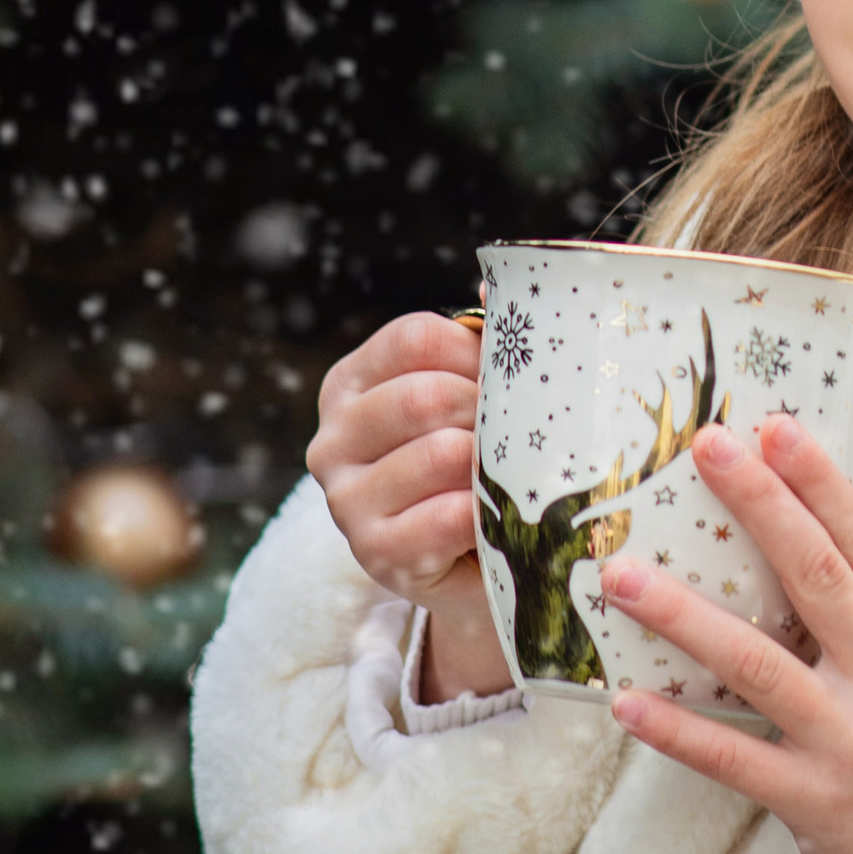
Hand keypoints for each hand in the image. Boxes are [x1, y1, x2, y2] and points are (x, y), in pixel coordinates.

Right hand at [305, 309, 510, 701]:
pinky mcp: (376, 554)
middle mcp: (333, 440)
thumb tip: (499, 290)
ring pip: (439, 454)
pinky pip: (447, 518)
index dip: (474, 352)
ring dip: (491, 464)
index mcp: (350, 385)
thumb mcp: (464, 395)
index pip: (415, 339)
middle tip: (519, 431)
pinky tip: (496, 516)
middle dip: (487, 411)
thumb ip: (478, 342)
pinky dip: (485, 513)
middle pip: (424, 395)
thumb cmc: (464, 464)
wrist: (462, 562)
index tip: (506, 376)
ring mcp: (347, 501)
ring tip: (510, 473)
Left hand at [601, 415, 852, 853]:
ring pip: (759, 663)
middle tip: (705, 448)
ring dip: (684, 615)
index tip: (775, 427)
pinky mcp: (817, 801)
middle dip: (759, 506)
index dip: (820, 483)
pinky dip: (679, 730)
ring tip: (621, 576)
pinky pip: (735, 759)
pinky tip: (626, 702)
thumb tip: (788, 542)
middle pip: (816, 577)